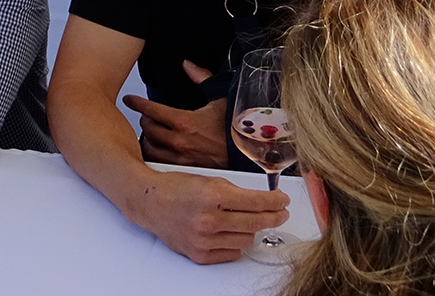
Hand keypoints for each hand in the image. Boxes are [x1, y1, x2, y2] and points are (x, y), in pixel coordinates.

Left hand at [124, 61, 227, 167]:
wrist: (251, 154)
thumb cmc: (236, 127)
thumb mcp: (220, 98)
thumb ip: (201, 78)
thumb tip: (188, 65)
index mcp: (184, 121)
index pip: (150, 110)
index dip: (137, 102)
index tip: (130, 100)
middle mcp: (179, 141)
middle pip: (146, 129)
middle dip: (144, 120)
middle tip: (146, 116)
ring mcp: (181, 158)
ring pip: (149, 148)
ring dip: (147, 139)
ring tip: (150, 133)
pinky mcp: (185, 170)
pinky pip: (160, 163)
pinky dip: (155, 155)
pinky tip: (158, 150)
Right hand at [128, 169, 290, 263]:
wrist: (150, 203)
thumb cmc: (177, 188)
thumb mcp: (209, 180)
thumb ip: (236, 192)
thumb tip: (264, 202)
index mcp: (213, 195)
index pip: (257, 202)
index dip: (276, 202)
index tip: (283, 200)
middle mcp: (209, 219)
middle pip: (256, 223)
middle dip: (273, 217)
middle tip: (280, 212)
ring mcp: (204, 240)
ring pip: (247, 240)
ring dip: (251, 230)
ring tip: (245, 220)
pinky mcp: (200, 254)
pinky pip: (232, 253)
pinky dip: (235, 243)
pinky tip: (229, 232)